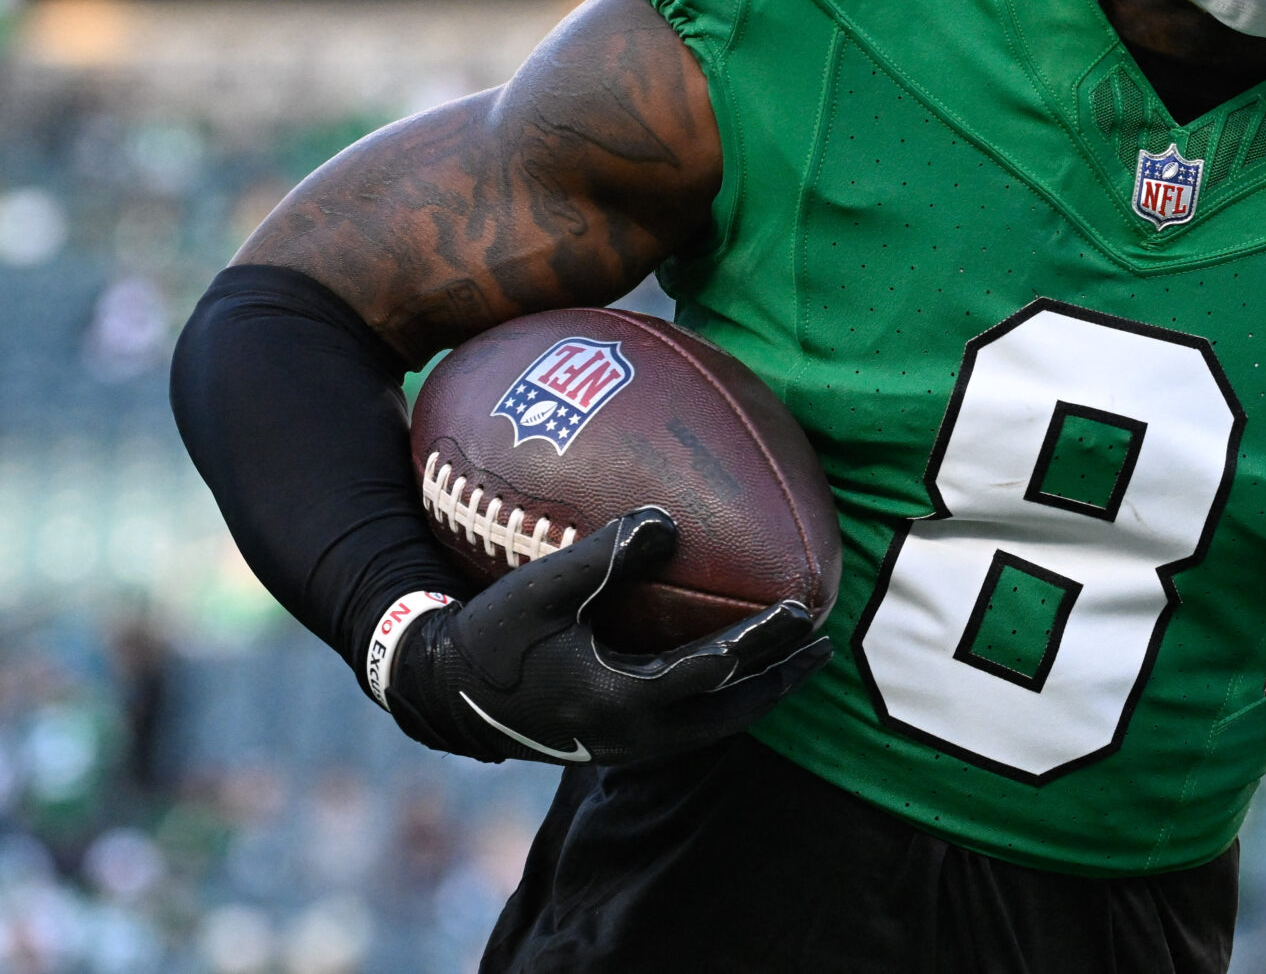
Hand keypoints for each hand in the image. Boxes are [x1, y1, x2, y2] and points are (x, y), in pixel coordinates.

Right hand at [387, 506, 830, 765]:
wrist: (442, 696)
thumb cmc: (491, 637)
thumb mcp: (541, 589)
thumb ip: (604, 556)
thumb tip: (668, 519)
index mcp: (620, 699)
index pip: (711, 671)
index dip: (759, 643)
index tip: (801, 609)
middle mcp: (633, 733)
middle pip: (729, 712)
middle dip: (778, 679)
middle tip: (822, 646)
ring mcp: (626, 744)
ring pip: (712, 724)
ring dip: (756, 694)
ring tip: (795, 662)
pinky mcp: (615, 742)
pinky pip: (688, 723)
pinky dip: (721, 698)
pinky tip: (731, 671)